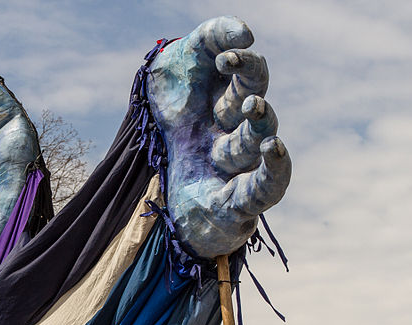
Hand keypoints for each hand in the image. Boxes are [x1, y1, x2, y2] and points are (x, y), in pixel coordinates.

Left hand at [147, 16, 290, 257]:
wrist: (135, 173)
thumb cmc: (168, 111)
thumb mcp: (179, 62)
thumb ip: (213, 36)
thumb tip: (248, 35)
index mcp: (226, 105)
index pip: (250, 79)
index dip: (244, 65)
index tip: (224, 58)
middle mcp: (233, 136)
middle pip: (257, 118)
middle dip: (254, 106)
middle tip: (245, 101)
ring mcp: (231, 171)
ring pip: (255, 151)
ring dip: (259, 132)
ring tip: (255, 116)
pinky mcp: (228, 204)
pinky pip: (261, 194)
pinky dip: (272, 175)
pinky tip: (276, 152)